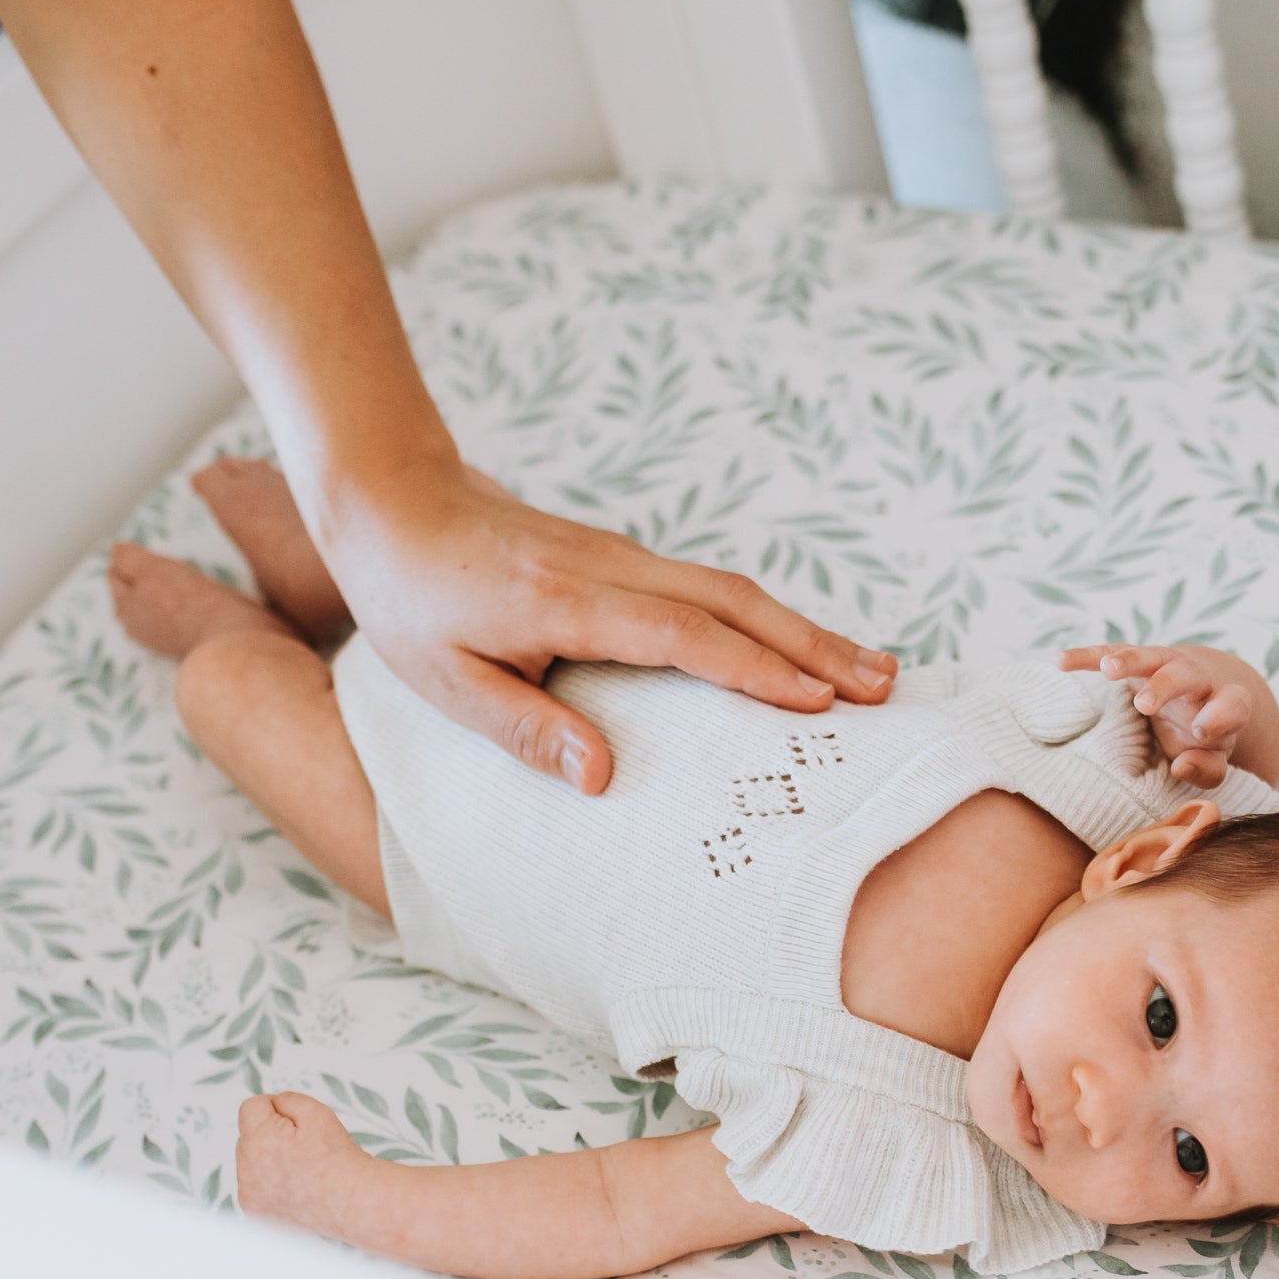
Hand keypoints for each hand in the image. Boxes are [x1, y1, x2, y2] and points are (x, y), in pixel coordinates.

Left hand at [236, 1091, 367, 1233]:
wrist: (352, 1203)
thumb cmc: (338, 1159)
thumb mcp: (318, 1113)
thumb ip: (287, 1100)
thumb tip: (271, 1105)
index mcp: (260, 1139)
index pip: (250, 1108)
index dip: (275, 1109)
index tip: (295, 1123)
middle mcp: (247, 1169)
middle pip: (247, 1137)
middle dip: (269, 1136)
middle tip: (302, 1149)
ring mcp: (248, 1194)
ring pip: (249, 1164)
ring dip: (267, 1162)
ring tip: (299, 1171)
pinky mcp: (254, 1212)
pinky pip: (253, 1188)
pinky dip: (268, 1185)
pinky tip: (293, 1188)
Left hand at [316, 457, 897, 793]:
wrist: (393, 499)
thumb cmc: (412, 602)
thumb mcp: (447, 682)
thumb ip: (525, 730)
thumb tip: (602, 779)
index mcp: (566, 603)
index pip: (681, 635)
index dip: (754, 670)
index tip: (819, 703)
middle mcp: (611, 570)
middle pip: (734, 604)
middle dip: (816, 647)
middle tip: (886, 689)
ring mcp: (626, 559)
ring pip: (736, 592)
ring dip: (809, 632)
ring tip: (876, 674)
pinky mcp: (630, 562)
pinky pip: (717, 592)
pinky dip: (773, 622)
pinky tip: (808, 652)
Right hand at [1061, 644, 1258, 789]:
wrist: (1207, 691)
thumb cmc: (1207, 736)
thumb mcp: (1216, 759)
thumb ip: (1207, 769)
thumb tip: (1181, 766)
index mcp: (1226, 702)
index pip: (1232, 705)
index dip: (1219, 717)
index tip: (1201, 731)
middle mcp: (1199, 678)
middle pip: (1185, 674)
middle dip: (1166, 685)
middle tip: (1145, 704)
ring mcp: (1167, 665)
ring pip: (1149, 657)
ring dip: (1128, 661)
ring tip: (1108, 669)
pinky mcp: (1138, 662)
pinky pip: (1112, 654)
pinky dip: (1088, 657)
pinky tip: (1061, 661)